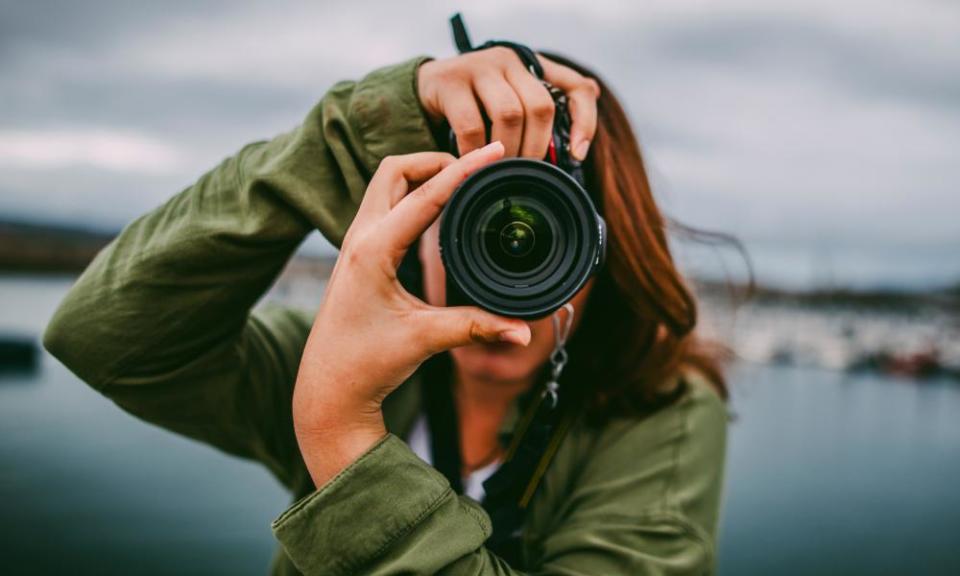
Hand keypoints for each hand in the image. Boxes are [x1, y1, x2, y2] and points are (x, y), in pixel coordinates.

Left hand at [292, 141, 530, 487]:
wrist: (328, 388)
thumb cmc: (365, 363)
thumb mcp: (425, 340)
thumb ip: (477, 328)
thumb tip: (524, 331)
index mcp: (373, 250)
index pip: (426, 195)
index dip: (465, 169)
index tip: (494, 151)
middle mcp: (360, 238)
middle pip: (396, 170)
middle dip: (436, 159)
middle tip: (476, 165)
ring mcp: (355, 244)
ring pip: (386, 184)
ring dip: (422, 174)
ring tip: (462, 180)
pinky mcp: (358, 255)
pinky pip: (385, 205)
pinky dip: (413, 194)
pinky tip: (438, 208)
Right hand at [417, 48, 599, 160]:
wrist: (427, 88)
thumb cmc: (477, 103)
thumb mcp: (511, 104)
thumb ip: (541, 119)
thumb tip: (577, 147)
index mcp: (532, 67)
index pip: (576, 87)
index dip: (584, 121)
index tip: (577, 154)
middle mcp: (509, 61)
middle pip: (540, 106)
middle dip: (536, 147)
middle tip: (526, 172)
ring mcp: (480, 67)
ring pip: (509, 113)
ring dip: (508, 150)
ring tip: (500, 170)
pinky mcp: (451, 82)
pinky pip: (471, 125)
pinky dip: (476, 152)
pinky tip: (474, 164)